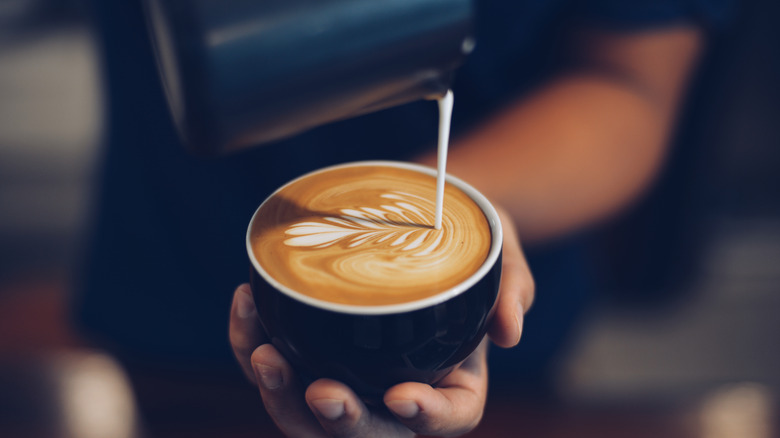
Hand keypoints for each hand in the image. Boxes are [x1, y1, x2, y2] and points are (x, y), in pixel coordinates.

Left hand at [229, 206, 533, 436]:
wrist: (423, 219)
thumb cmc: (467, 244)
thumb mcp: (503, 256)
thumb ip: (511, 288)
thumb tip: (510, 328)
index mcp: (453, 382)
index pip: (449, 417)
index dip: (426, 418)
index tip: (403, 395)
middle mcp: (397, 389)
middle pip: (368, 432)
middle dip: (341, 423)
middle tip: (322, 392)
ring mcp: (351, 373)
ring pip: (308, 412)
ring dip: (281, 394)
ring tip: (265, 355)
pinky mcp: (312, 347)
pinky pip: (278, 361)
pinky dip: (251, 341)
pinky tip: (245, 303)